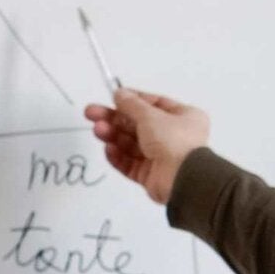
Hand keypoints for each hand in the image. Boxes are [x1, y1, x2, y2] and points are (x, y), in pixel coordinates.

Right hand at [84, 88, 209, 203]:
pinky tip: (108, 148)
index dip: (132, 100)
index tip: (112, 97)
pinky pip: (131, 163)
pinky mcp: (150, 176)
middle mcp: (173, 136)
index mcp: (183, 117)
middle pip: (138, 125)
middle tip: (91, 113)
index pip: (153, 104)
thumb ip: (131, 104)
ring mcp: (161, 157)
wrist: (181, 180)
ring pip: (132, 144)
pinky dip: (119, 156)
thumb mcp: (151, 115)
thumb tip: (119, 93)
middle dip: (114, 119)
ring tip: (98, 130)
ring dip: (114, 136)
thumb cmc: (172, 140)